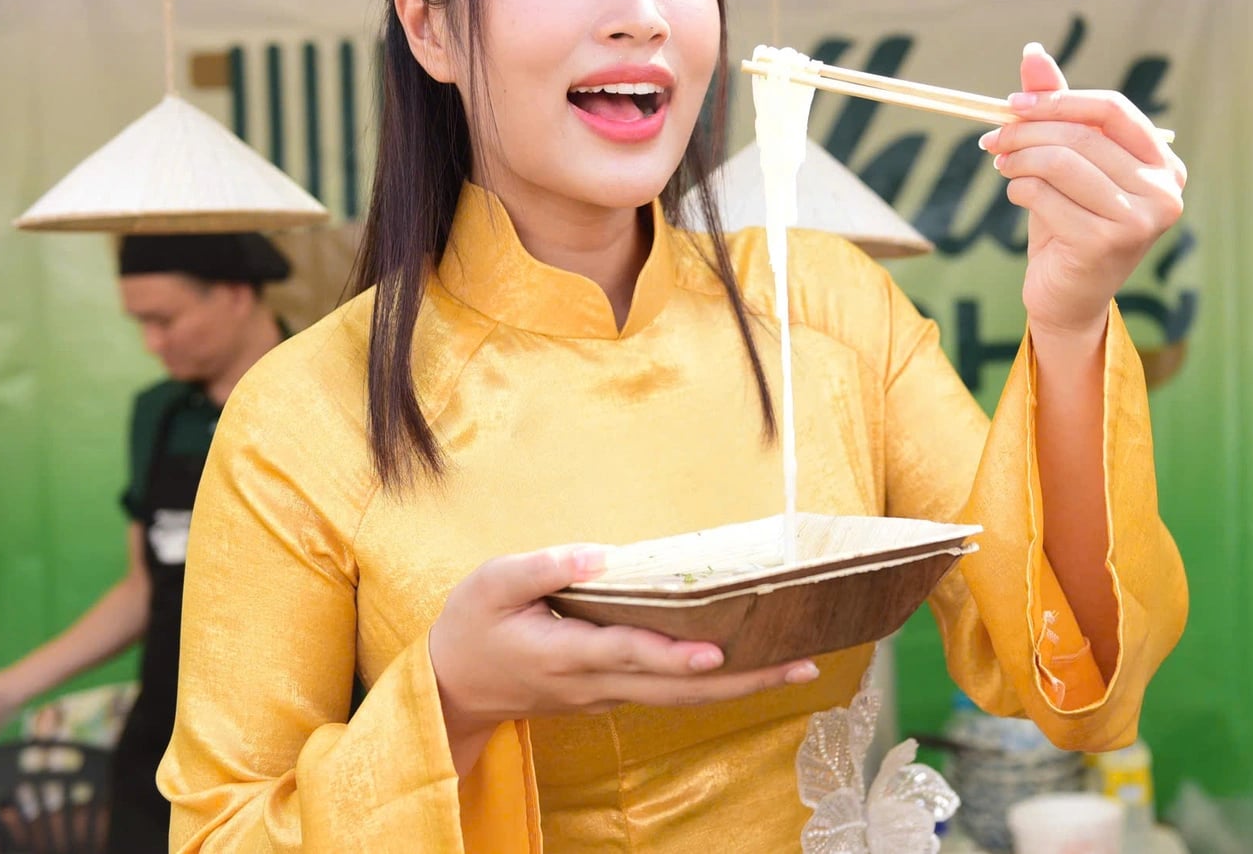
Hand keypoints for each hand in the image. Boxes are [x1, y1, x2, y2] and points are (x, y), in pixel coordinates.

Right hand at [429, 546, 819, 742]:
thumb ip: (544, 567)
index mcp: (566, 653)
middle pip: (678, 689)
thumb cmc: (472, 626)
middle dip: (743, 680)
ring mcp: (607, 694)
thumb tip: (600, 555)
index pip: (630, 653)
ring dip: (741, 686)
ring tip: (797, 665)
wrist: (451, 688)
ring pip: (681, 697)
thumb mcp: (491, 583)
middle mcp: (596, 682)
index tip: (718, 652)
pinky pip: (670, 693)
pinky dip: (713, 684)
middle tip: (802, 663)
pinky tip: (749, 665)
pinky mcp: (612, 692)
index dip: (674, 656)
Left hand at [981, 42, 1186, 339]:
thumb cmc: (1070, 222)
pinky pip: (1045, 196)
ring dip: (1018, 159)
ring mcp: (1140, 221)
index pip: (1112, 109)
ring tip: (1001, 165)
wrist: (1068, 297)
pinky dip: (1019, 189)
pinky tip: (1017, 195)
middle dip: (1026, 130)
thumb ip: (1056, 110)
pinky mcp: (1105, 244)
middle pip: (1081, 135)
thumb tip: (1032, 52)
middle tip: (992, 138)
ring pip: (1061, 163)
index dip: (1060, 99)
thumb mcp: (1066, 162)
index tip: (1014, 102)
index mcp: (1165, 164)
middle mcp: (1164, 191)